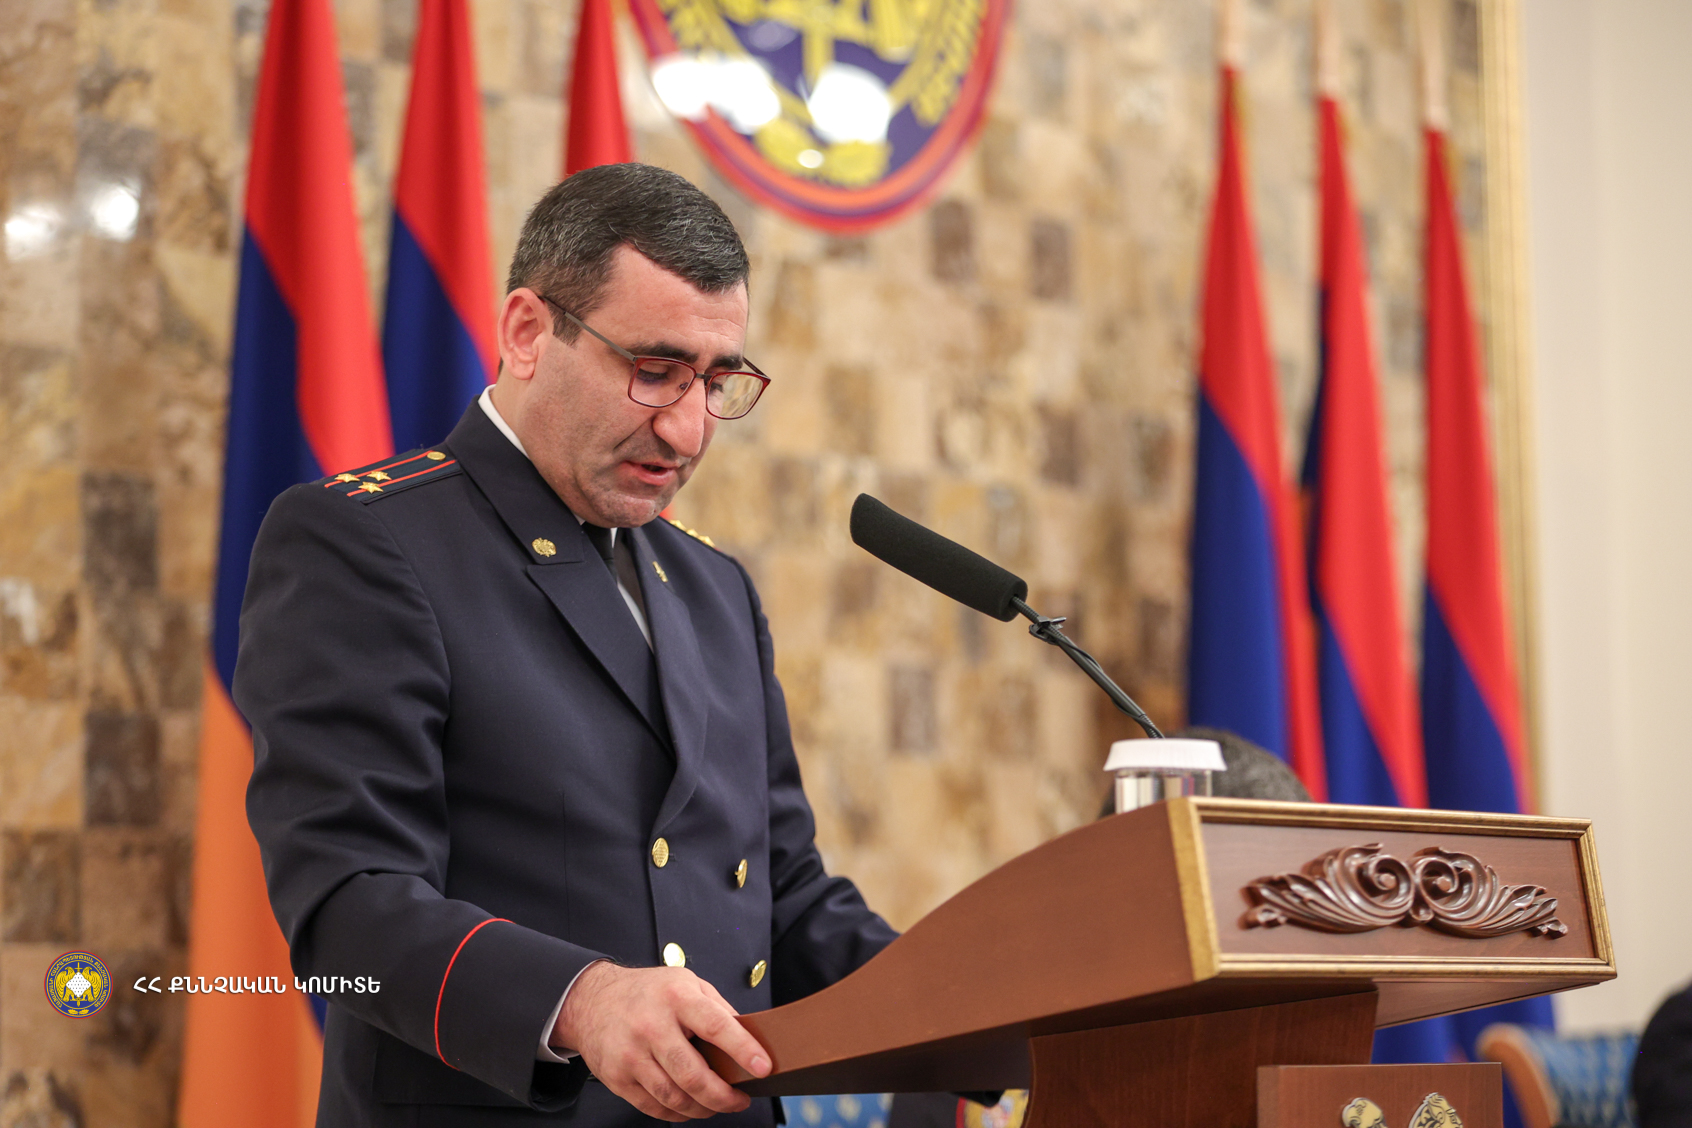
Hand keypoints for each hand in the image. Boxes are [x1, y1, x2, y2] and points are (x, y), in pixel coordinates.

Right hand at [552, 961, 771, 1120]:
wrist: (592, 1000)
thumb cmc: (647, 992)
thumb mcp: (686, 983)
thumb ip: (717, 1008)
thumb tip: (749, 1039)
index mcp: (676, 997)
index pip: (716, 1026)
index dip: (743, 1049)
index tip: (763, 1067)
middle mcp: (651, 1025)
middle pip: (693, 1075)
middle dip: (723, 1096)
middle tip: (740, 1100)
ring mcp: (631, 1054)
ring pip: (673, 1097)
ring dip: (702, 1109)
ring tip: (716, 1105)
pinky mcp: (617, 1077)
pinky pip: (653, 1106)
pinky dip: (676, 1114)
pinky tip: (689, 1107)